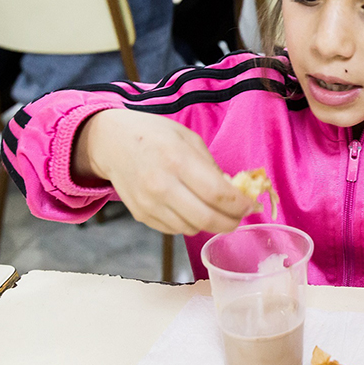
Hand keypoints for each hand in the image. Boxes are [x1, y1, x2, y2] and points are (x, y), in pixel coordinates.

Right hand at [73, 109, 255, 235]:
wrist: (111, 143)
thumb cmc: (154, 135)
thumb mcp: (188, 138)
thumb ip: (211, 167)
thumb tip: (234, 192)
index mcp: (177, 160)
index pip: (218, 194)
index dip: (240, 204)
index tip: (252, 205)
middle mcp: (161, 186)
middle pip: (206, 219)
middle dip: (231, 222)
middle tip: (241, 217)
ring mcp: (149, 204)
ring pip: (191, 228)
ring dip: (210, 224)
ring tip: (217, 211)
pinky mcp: (141, 215)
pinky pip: (174, 229)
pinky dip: (190, 224)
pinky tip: (193, 210)